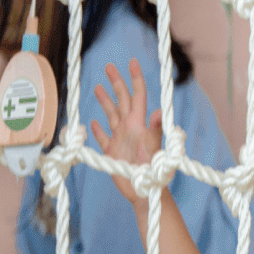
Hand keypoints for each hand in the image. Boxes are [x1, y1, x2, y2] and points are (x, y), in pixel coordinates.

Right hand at [90, 59, 162, 209]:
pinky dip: (97, 129)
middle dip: (117, 82)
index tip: (132, 61)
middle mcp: (129, 127)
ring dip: (105, 101)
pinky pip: (102, 137)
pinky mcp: (111, 152)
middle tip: (109, 65)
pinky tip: (92, 122)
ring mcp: (119, 139)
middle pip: (121, 99)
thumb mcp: (153, 148)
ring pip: (110, 114)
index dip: (135, 78)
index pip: (137, 95)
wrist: (146, 192)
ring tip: (97, 87)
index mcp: (138, 123)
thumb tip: (161, 112)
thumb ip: (155, 130)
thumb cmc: (152, 172)